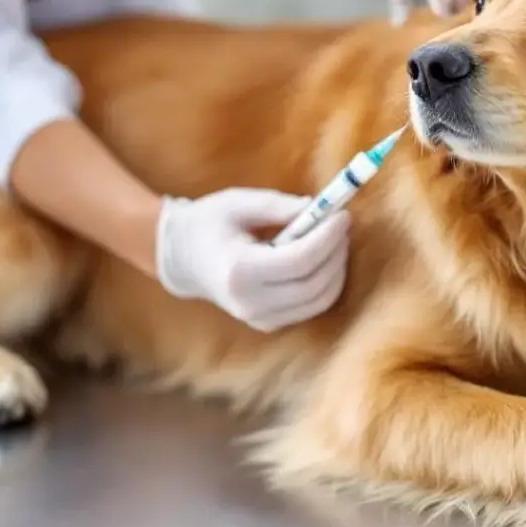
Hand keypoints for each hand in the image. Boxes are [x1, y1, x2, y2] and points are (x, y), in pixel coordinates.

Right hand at [155, 188, 348, 332]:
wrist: (183, 258)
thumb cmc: (210, 223)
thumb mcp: (239, 203)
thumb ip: (280, 206)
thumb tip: (320, 208)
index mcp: (238, 271)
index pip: (299, 261)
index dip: (327, 238)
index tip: (342, 215)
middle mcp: (249, 303)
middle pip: (314, 284)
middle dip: (336, 252)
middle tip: (341, 224)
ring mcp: (259, 318)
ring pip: (320, 300)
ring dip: (337, 269)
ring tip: (335, 239)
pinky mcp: (268, 323)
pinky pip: (312, 307)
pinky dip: (327, 283)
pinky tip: (323, 258)